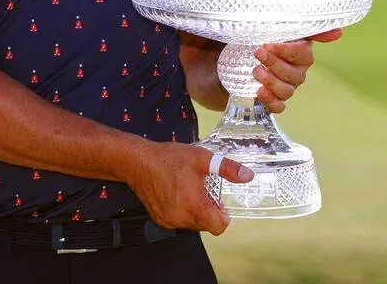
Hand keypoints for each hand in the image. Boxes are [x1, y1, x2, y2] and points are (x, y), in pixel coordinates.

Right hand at [125, 142, 253, 234]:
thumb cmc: (169, 159)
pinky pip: (179, 221)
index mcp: (194, 205)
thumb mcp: (202, 158)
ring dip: (196, 212)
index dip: (224, 216)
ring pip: (192, 224)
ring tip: (191, 190)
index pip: (219, 227)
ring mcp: (169, 220)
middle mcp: (181, 218)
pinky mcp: (159, 219)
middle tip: (206, 192)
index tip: (220, 203)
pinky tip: (178, 194)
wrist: (138, 162)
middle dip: (210, 211)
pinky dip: (183, 212)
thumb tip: (248, 176)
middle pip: (206, 226)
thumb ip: (227, 168)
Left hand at [252, 28, 342, 112]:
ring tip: (256, 71)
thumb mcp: (280, 26)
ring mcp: (286, 85)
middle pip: (294, 74)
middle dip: (275, 64)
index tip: (267, 44)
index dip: (285, 51)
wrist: (235, 50)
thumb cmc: (258, 36)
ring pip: (287, 91)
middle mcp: (297, 70)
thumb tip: (338, 33)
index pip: (302, 54)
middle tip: (258, 53)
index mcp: (301, 52)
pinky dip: (270, 101)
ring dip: (271, 82)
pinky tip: (259, 92)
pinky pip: (279, 106)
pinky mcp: (271, 97)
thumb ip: (309, 28)